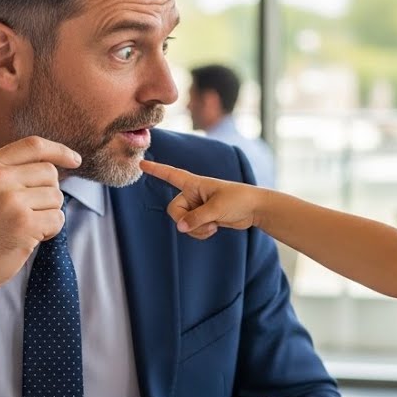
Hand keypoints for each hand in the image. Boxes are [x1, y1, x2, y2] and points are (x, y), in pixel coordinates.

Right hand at [0, 136, 81, 308]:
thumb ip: (13, 171)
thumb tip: (56, 163)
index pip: (33, 145)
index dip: (59, 150)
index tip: (75, 160)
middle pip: (50, 173)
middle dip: (48, 193)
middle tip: (28, 212)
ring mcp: (10, 200)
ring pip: (56, 197)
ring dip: (48, 214)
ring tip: (23, 226)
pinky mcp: (24, 223)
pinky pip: (58, 218)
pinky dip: (50, 230)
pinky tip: (29, 238)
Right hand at [139, 159, 264, 239]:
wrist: (255, 209)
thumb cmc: (238, 200)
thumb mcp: (217, 208)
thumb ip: (197, 218)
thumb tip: (180, 227)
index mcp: (195, 183)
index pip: (171, 174)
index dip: (156, 170)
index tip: (141, 163)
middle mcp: (192, 194)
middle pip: (174, 210)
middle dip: (186, 221)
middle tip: (205, 222)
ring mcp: (197, 207)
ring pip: (182, 223)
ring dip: (196, 230)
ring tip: (213, 225)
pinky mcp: (203, 218)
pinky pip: (191, 229)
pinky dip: (200, 233)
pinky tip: (214, 228)